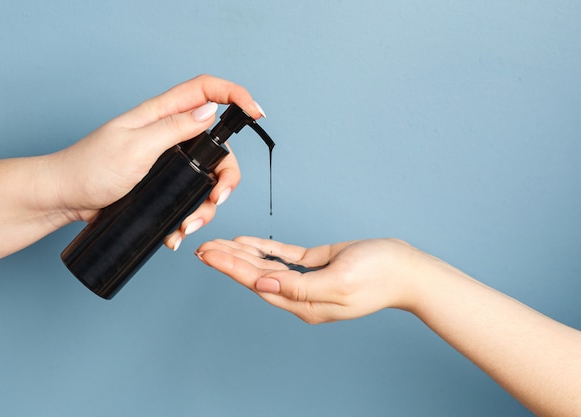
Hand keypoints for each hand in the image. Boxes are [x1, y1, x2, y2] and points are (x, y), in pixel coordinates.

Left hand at [47, 74, 264, 249]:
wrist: (65, 198)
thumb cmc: (89, 168)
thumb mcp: (135, 146)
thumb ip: (174, 128)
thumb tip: (209, 111)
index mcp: (162, 114)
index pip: (206, 90)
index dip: (235, 96)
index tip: (257, 114)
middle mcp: (169, 134)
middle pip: (218, 146)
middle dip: (226, 176)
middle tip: (218, 199)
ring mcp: (168, 160)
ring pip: (207, 177)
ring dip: (206, 205)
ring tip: (186, 227)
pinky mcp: (163, 182)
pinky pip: (190, 196)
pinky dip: (190, 215)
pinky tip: (177, 231)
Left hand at [196, 236, 419, 322]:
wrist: (408, 270)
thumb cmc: (379, 277)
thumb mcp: (339, 283)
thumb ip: (298, 287)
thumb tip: (262, 286)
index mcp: (305, 304)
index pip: (257, 284)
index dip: (230, 268)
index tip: (208, 254)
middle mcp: (302, 296)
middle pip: (256, 276)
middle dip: (228, 261)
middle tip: (203, 247)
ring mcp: (309, 281)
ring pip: (266, 267)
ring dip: (242, 254)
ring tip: (218, 244)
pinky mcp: (317, 266)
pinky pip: (284, 257)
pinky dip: (265, 249)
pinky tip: (248, 242)